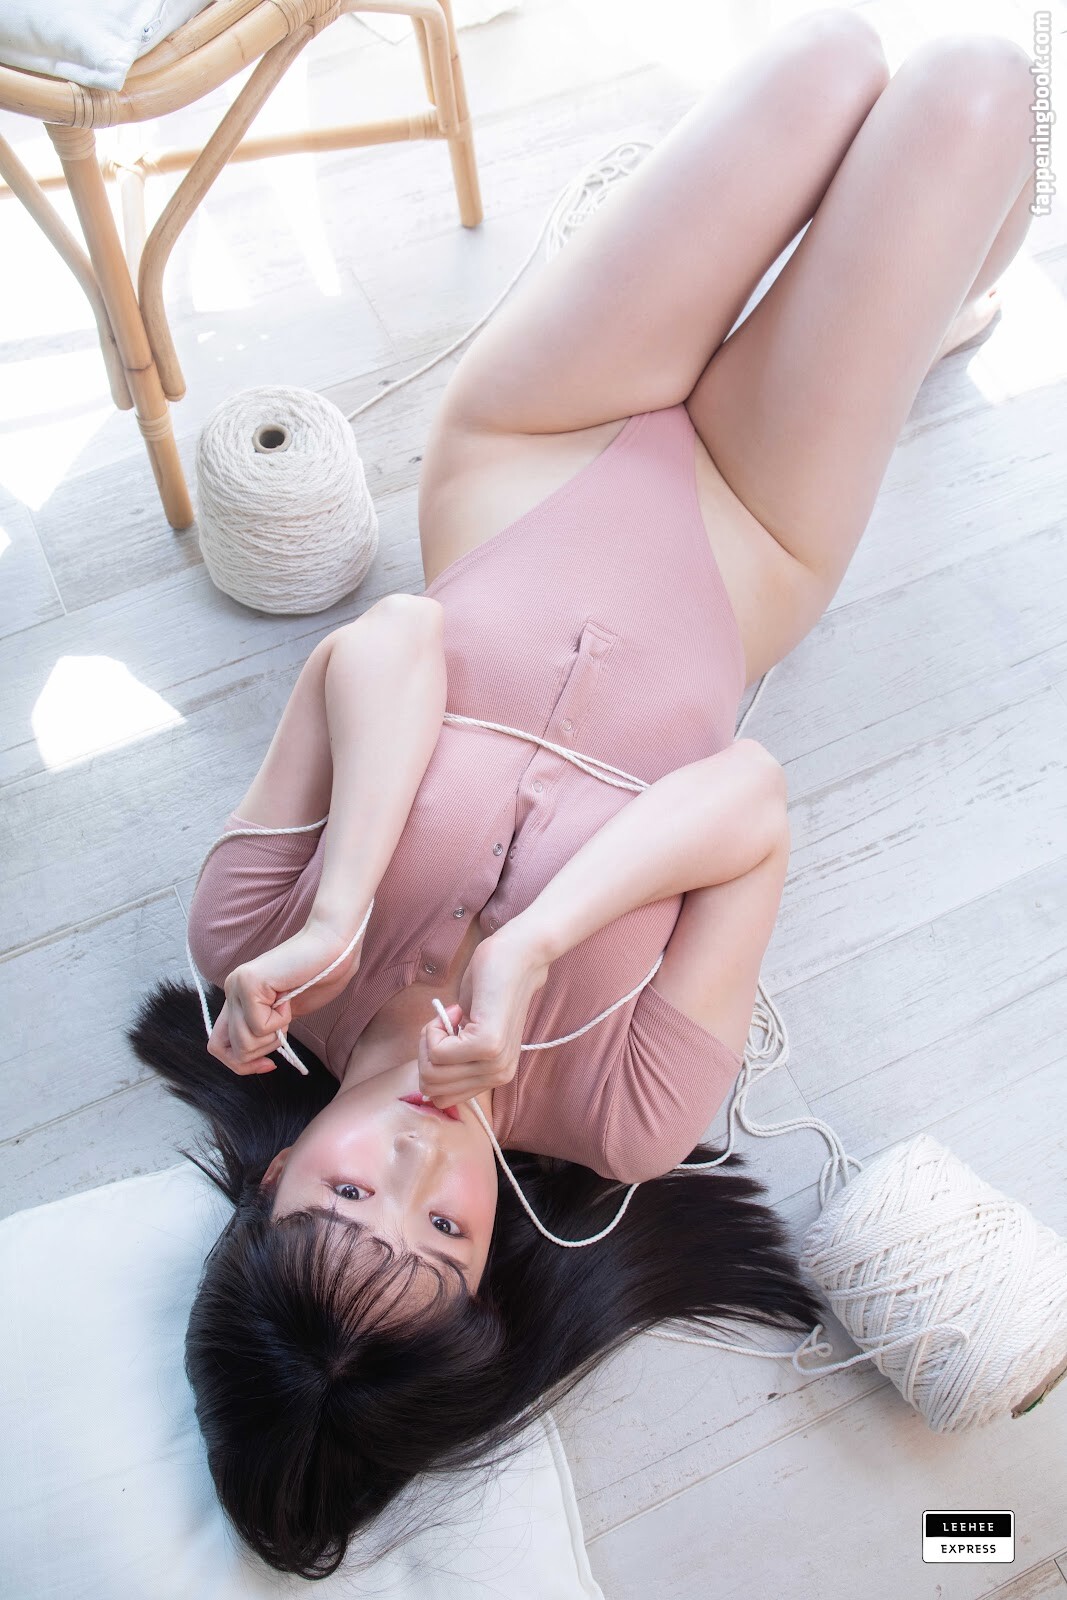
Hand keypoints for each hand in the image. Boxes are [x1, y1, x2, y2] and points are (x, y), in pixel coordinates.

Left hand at [207, 915, 364, 1073]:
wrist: (335, 947)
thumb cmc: (320, 976)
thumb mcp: (285, 1015)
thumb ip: (265, 1031)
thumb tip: (251, 1059)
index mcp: (239, 998)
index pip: (218, 1046)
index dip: (241, 1064)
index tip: (269, 1064)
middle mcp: (232, 990)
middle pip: (231, 1050)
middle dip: (261, 1053)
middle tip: (284, 1030)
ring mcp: (237, 986)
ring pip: (245, 1042)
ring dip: (275, 1034)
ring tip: (287, 1006)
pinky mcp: (249, 983)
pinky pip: (259, 1026)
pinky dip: (281, 1020)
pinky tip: (289, 997)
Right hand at [417, 925, 549, 1109]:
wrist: (517, 957)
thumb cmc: (488, 987)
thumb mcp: (467, 1033)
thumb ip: (454, 1060)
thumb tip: (426, 1081)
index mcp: (494, 1078)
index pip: (442, 1098)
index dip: (430, 1065)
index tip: (446, 1034)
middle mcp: (498, 1076)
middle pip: (431, 1087)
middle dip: (424, 1053)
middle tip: (444, 1023)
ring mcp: (494, 1062)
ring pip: (431, 1071)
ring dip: (429, 1039)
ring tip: (451, 1015)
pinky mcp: (487, 1044)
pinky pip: (437, 1051)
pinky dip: (434, 1028)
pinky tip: (456, 1009)